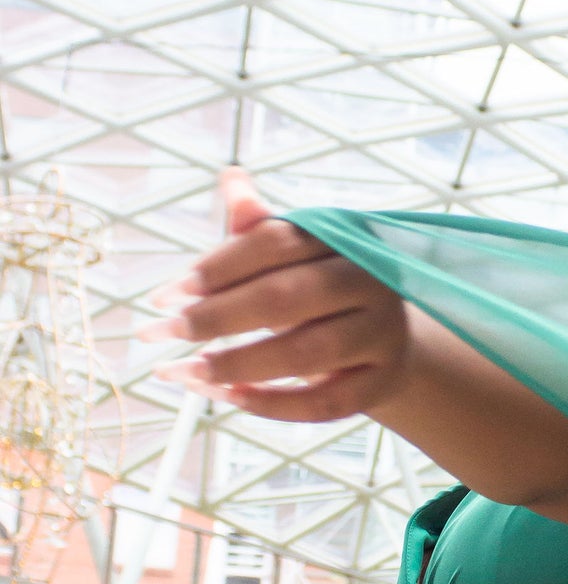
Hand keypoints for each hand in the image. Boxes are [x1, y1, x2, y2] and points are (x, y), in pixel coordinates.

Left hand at [150, 169, 409, 422]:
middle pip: (286, 297)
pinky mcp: (380, 383)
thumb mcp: (296, 256)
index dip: (218, 267)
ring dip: (237, 364)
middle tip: (163, 332)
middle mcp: (369, 283)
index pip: (276, 243)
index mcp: (343, 239)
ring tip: (186, 370)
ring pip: (306, 354)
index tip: (166, 294)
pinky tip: (228, 396)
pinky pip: (323, 404)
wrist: (388, 340)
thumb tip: (231, 178)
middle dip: (216, 318)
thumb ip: (260, 228)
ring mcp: (380, 336)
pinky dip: (272, 405)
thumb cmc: (325, 292)